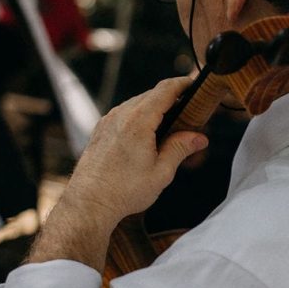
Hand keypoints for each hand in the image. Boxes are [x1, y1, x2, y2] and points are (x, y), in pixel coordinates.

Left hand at [26, 77, 208, 269]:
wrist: (89, 203)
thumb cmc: (124, 190)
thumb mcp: (161, 172)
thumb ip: (181, 148)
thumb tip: (200, 138)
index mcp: (139, 120)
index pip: (166, 89)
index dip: (183, 84)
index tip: (195, 84)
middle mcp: (121, 114)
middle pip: (152, 95)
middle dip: (172, 99)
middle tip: (189, 112)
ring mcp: (108, 120)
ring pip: (137, 104)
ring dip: (155, 108)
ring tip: (170, 126)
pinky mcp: (101, 129)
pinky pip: (124, 114)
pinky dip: (139, 116)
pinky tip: (147, 135)